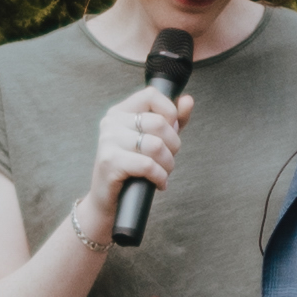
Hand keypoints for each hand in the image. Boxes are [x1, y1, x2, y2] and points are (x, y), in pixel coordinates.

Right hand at [86, 80, 192, 224]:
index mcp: (120, 112)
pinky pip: (148, 165)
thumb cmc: (132, 170)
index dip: (169, 113)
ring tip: (163, 173)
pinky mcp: (109, 162)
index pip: (151, 95)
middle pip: (158, 123)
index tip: (170, 132)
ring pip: (156, 145)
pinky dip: (160, 177)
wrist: (108, 201)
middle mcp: (111, 122)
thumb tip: (188, 100)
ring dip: (168, 164)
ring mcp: (108, 141)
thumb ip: (172, 120)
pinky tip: (159, 183)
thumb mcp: (155, 141)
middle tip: (168, 160)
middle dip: (173, 145)